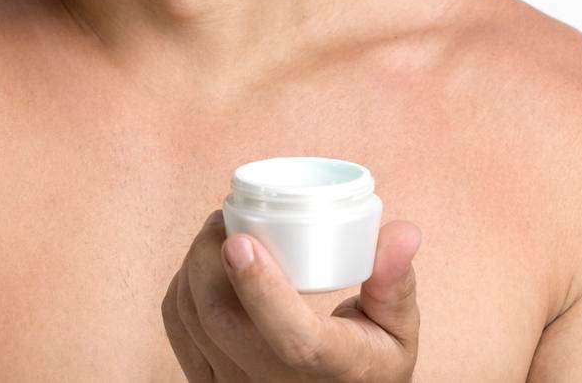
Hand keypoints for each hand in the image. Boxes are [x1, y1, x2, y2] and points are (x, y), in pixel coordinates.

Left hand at [161, 209, 422, 381]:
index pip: (293, 340)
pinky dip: (181, 288)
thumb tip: (402, 232)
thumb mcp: (398, 329)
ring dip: (194, 265)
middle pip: (222, 321)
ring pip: (193, 321)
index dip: (261, 290)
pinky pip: (179, 331)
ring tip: (216, 231)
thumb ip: (396, 281)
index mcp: (332, 370)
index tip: (240, 242)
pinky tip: (200, 264)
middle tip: (227, 214)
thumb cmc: (368, 362)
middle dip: (210, 256)